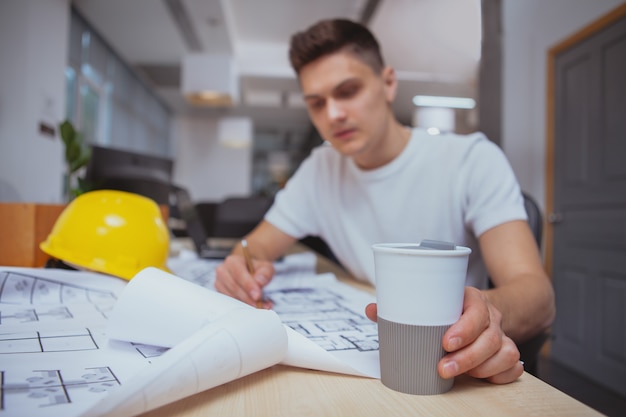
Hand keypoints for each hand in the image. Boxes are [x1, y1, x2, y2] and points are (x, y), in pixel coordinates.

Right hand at [215, 254, 273, 307]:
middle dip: (247, 297)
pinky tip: (255, 306)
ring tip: (261, 306)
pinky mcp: (221, 294)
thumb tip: (259, 282)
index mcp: (232, 261)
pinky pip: (230, 302)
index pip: (238, 274)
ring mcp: (220, 283)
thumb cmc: (257, 269)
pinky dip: (243, 306)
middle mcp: (223, 271)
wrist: (250, 272)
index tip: (257, 295)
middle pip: (233, 287)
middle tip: (260, 304)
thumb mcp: (265, 267)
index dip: (248, 285)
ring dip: (246, 304)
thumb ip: (264, 274)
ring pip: (231, 296)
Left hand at [365, 287, 522, 383]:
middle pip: (489, 337)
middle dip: (467, 357)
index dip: (464, 328)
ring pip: (505, 353)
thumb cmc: (450, 308)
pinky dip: (500, 375)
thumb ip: (402, 305)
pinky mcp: (508, 352)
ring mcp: (502, 335)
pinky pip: (514, 367)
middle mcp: (491, 318)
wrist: (481, 308)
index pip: (476, 310)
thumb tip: (372, 309)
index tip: (445, 342)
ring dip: (481, 368)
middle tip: (443, 368)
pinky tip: (483, 377)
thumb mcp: (431, 301)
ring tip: (458, 375)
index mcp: (472, 300)